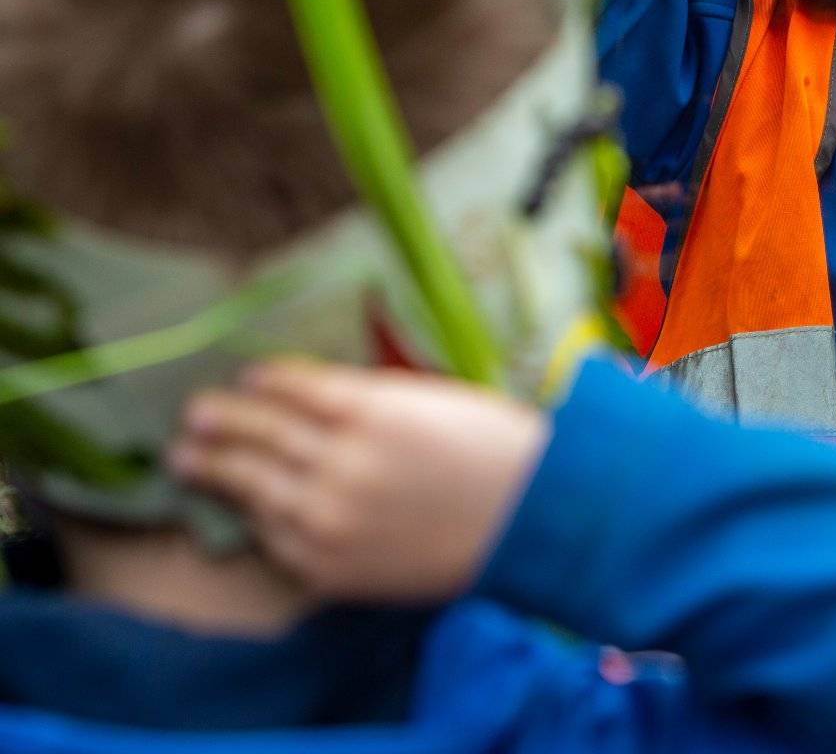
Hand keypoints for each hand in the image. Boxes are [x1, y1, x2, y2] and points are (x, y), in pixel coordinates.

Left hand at [169, 360, 548, 603]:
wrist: (533, 521)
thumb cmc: (494, 449)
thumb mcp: (431, 398)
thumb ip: (367, 397)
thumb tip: (309, 396)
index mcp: (366, 409)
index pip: (286, 387)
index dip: (261, 382)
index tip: (246, 380)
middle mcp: (336, 462)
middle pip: (255, 434)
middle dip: (220, 423)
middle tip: (194, 416)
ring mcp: (328, 519)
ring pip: (252, 488)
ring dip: (216, 471)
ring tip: (191, 461)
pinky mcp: (331, 567)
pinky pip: (275, 540)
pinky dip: (257, 520)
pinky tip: (247, 511)